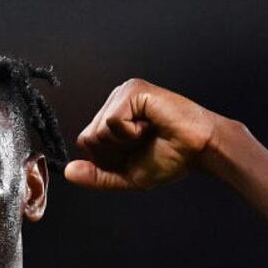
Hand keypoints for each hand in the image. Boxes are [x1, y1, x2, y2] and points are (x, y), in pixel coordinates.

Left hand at [65, 79, 227, 190]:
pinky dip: (130, 133)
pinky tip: (149, 126)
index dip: (107, 159)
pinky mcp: (131, 91)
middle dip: (115, 153)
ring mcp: (121, 94)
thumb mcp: (127, 176)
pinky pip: (111, 122)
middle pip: (88, 139)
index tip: (135, 153)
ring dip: (124, 143)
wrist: (199, 150)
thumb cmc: (170, 158)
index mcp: (111, 119)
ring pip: (97, 132)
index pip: (86, 144)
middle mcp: (113, 103)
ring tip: (148, 134)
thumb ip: (98, 176)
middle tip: (143, 143)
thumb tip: (68, 172)